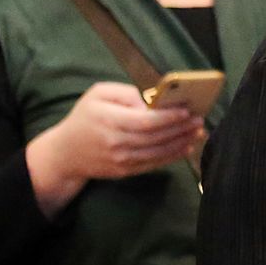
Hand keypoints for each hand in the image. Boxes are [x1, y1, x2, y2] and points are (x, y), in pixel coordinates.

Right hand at [25, 82, 205, 214]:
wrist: (66, 153)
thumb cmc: (85, 117)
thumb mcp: (98, 94)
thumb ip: (126, 93)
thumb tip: (153, 102)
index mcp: (109, 120)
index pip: (145, 121)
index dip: (169, 117)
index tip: (187, 111)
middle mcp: (115, 142)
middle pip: (156, 137)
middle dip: (181, 128)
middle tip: (200, 119)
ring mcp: (121, 159)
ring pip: (158, 152)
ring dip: (181, 142)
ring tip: (198, 132)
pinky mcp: (125, 171)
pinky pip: (154, 164)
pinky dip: (172, 156)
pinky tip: (186, 147)